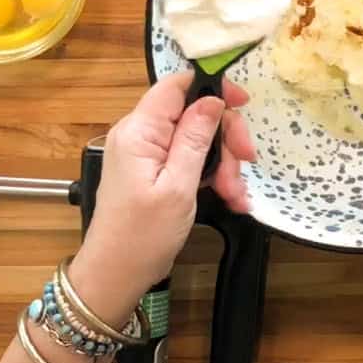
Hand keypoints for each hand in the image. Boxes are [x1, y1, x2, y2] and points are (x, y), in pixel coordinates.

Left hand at [68, 72, 257, 324]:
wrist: (115, 276)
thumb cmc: (144, 235)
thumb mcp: (178, 186)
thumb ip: (195, 138)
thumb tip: (213, 99)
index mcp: (139, 131)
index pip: (176, 85)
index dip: (212, 87)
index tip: (244, 104)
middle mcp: (139, 134)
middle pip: (192, 113)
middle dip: (224, 137)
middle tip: (246, 162)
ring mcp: (146, 153)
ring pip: (196, 139)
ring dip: (222, 163)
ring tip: (236, 195)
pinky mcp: (153, 171)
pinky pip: (188, 159)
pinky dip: (210, 175)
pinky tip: (230, 198)